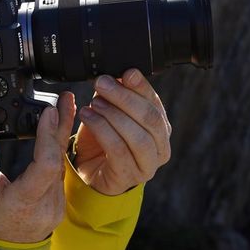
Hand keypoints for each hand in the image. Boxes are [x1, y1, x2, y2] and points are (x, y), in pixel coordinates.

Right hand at [0, 92, 75, 242]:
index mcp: (22, 201)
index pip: (45, 164)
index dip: (49, 136)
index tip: (48, 112)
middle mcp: (45, 203)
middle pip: (58, 158)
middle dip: (62, 123)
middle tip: (65, 97)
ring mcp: (56, 205)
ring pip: (61, 163)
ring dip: (61, 134)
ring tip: (63, 106)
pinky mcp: (60, 202)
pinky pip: (60, 171)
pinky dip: (57, 150)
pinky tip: (58, 131)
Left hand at [73, 69, 171, 195]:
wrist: (91, 173)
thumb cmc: (104, 141)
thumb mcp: (111, 113)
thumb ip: (116, 96)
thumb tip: (116, 74)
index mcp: (161, 128)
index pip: (155, 103)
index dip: (142, 86)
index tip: (127, 72)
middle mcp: (160, 148)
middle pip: (150, 119)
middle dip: (125, 98)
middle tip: (102, 84)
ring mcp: (147, 165)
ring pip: (137, 136)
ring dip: (113, 115)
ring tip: (94, 102)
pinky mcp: (128, 176)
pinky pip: (118, 150)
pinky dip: (102, 130)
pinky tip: (88, 117)